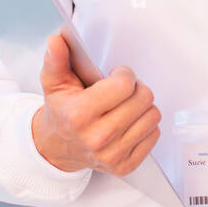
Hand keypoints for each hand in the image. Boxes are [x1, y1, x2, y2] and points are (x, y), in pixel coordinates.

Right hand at [31, 32, 161, 175]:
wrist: (57, 147)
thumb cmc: (61, 110)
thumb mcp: (53, 82)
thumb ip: (56, 59)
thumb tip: (56, 40)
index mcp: (79, 115)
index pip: (124, 85)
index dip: (124, 74)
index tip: (116, 75)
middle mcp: (97, 138)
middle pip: (143, 99)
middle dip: (136, 88)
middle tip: (123, 89)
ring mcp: (112, 155)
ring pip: (153, 116)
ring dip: (142, 106)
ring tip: (126, 105)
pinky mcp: (124, 166)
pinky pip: (154, 135)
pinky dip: (145, 125)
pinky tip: (129, 122)